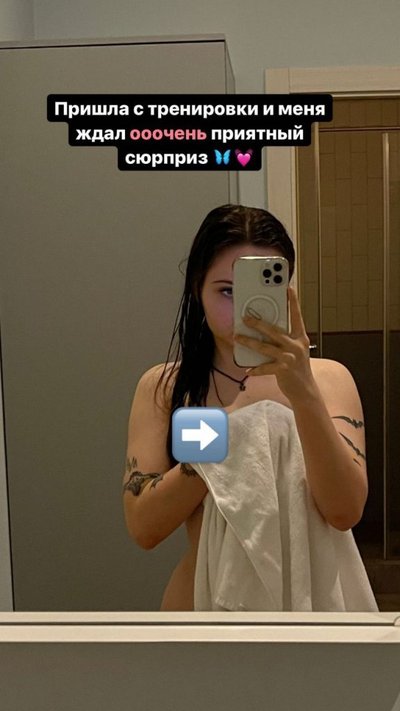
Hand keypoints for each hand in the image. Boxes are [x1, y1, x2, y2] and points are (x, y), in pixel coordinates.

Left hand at [233, 286, 315, 404]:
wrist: (305, 390)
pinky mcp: (283, 370)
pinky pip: (264, 367)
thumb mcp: (296, 350)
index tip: (289, 287)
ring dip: (249, 342)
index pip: (297, 316)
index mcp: (300, 338)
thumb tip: (265, 330)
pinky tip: (247, 369)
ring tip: (237, 337)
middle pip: (274, 331)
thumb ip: (285, 340)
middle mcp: (296, 345)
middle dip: (258, 323)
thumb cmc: (298, 368)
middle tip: (245, 317)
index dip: (293, 301)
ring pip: (264, 347)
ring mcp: (290, 357)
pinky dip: (255, 369)